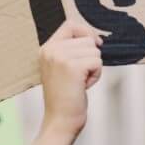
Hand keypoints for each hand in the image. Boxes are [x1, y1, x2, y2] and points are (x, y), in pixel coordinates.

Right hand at [39, 20, 102, 136]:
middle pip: (87, 39)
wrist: (60, 120)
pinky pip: (97, 62)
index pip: (70, 24)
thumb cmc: (65, 98)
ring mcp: (60, 57)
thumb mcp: (62, 68)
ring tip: (80, 82)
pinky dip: (96, 75)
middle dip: (91, 57)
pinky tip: (84, 86)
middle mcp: (51, 50)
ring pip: (94, 51)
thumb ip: (71, 51)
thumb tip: (96, 38)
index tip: (96, 45)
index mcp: (46, 48)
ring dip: (94, 67)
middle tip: (79, 77)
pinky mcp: (72, 67)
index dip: (87, 33)